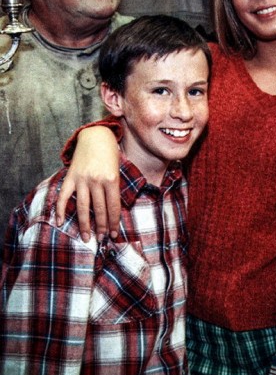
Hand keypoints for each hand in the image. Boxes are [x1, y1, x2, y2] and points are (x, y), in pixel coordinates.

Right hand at [55, 125, 120, 242]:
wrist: (95, 135)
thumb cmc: (110, 153)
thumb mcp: (117, 169)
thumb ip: (114, 188)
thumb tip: (112, 212)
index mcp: (112, 178)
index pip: (113, 207)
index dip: (114, 223)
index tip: (114, 234)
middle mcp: (96, 180)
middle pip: (99, 209)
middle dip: (102, 227)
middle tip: (102, 239)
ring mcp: (82, 179)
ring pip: (83, 207)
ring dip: (85, 224)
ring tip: (86, 237)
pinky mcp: (71, 177)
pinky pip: (64, 196)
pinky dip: (61, 209)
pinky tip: (60, 222)